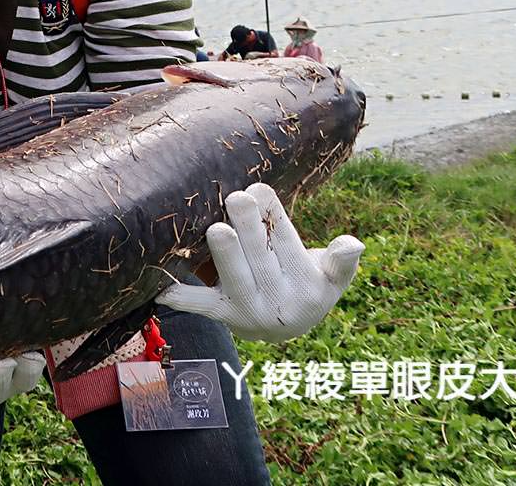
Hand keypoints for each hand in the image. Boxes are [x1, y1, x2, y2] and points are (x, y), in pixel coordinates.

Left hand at [157, 183, 363, 342]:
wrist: (286, 327)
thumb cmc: (309, 284)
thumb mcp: (333, 276)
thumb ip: (343, 261)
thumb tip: (353, 243)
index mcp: (308, 287)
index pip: (288, 244)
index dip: (274, 216)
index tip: (259, 189)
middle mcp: (278, 303)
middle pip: (261, 258)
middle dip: (249, 227)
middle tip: (237, 197)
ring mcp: (247, 311)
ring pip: (235, 278)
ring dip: (225, 254)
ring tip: (217, 229)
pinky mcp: (222, 315)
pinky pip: (201, 306)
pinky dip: (182, 297)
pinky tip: (162, 288)